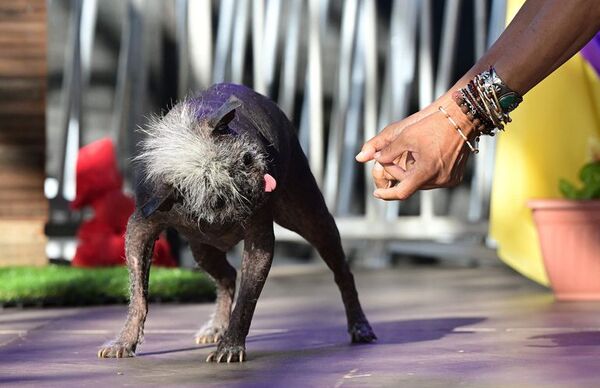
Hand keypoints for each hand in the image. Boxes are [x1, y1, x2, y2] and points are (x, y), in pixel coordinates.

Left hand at [359, 97, 475, 199]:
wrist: (463, 118)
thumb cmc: (432, 125)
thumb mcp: (404, 136)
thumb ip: (385, 150)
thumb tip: (365, 159)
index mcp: (426, 171)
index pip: (401, 192)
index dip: (387, 194)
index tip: (376, 193)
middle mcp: (439, 180)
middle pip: (410, 184)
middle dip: (397, 172)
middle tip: (389, 157)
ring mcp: (448, 180)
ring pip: (421, 183)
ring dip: (411, 172)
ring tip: (412, 153)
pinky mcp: (455, 178)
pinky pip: (434, 180)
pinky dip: (425, 172)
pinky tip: (426, 157)